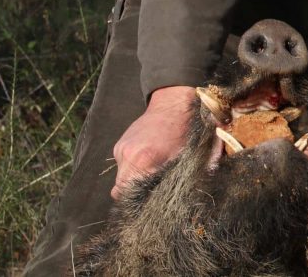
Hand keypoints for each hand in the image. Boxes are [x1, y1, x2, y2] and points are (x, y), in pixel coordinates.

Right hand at [111, 85, 196, 199]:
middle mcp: (128, 156)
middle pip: (121, 190)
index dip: (139, 203)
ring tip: (151, 172)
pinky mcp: (119, 145)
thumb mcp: (188, 159)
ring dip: (133, 180)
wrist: (174, 104)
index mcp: (144, 161)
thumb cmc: (186, 132)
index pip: (130, 196)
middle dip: (135, 194)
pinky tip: (147, 159)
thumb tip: (182, 202)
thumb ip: (181, 181)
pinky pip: (122, 166)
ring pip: (121, 178)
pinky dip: (132, 168)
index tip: (150, 203)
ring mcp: (121, 149)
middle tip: (151, 190)